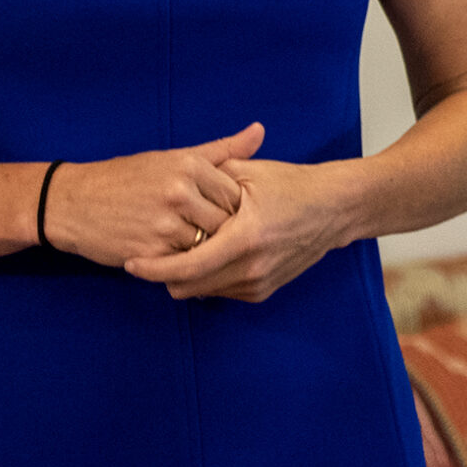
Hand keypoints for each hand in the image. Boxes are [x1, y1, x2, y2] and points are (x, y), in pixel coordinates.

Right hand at [44, 124, 257, 266]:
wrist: (73, 203)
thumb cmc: (127, 178)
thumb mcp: (174, 157)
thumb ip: (221, 149)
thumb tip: (260, 131)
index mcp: (189, 166)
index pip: (237, 194)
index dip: (237, 208)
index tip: (231, 214)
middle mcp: (180, 193)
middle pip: (227, 222)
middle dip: (227, 233)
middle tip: (223, 238)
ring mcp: (165, 225)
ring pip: (209, 246)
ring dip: (209, 252)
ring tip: (205, 250)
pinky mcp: (152, 253)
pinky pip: (186, 265)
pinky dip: (190, 266)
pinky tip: (185, 261)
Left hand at [124, 148, 360, 301]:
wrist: (335, 208)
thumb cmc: (292, 185)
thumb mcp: (249, 174)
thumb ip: (207, 183)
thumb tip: (169, 192)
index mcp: (246, 236)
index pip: (186, 266)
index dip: (152, 268)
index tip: (131, 262)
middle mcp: (253, 267)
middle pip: (187, 287)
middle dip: (163, 274)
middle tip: (150, 254)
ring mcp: (259, 282)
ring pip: (201, 292)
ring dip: (185, 276)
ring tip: (180, 251)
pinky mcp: (263, 290)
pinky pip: (220, 292)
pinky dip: (207, 278)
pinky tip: (209, 255)